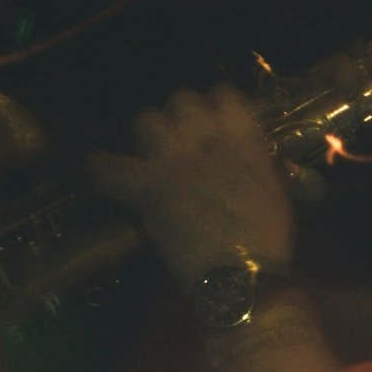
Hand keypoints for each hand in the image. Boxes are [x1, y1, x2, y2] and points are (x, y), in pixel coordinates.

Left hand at [88, 85, 294, 295]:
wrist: (244, 276)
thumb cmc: (269, 240)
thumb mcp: (275, 190)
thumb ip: (256, 163)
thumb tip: (245, 157)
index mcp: (244, 136)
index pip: (223, 95)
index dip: (213, 109)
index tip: (211, 124)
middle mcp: (207, 136)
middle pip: (181, 100)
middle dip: (178, 119)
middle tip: (179, 144)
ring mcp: (174, 158)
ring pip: (146, 120)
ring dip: (147, 136)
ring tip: (149, 156)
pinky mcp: (147, 186)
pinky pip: (110, 166)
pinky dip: (101, 168)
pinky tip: (96, 167)